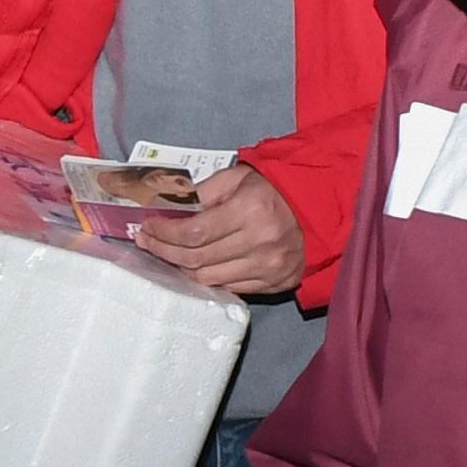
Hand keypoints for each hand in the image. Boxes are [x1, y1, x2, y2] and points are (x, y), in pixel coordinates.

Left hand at [136, 159, 306, 297]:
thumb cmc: (273, 190)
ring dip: (182, 268)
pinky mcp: (275, 283)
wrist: (319, 209)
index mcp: (250, 210)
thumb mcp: (238, 178)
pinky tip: (199, 264)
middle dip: (164, 250)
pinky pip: (228, 287)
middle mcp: (261, 241)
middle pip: (196, 259)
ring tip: (171, 253)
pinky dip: (209, 277)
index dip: (164, 233)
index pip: (194, 232)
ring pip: (208, 278)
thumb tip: (165, 207)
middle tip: (149, 241)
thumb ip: (202, 192)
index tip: (148, 228)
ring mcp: (269, 266)